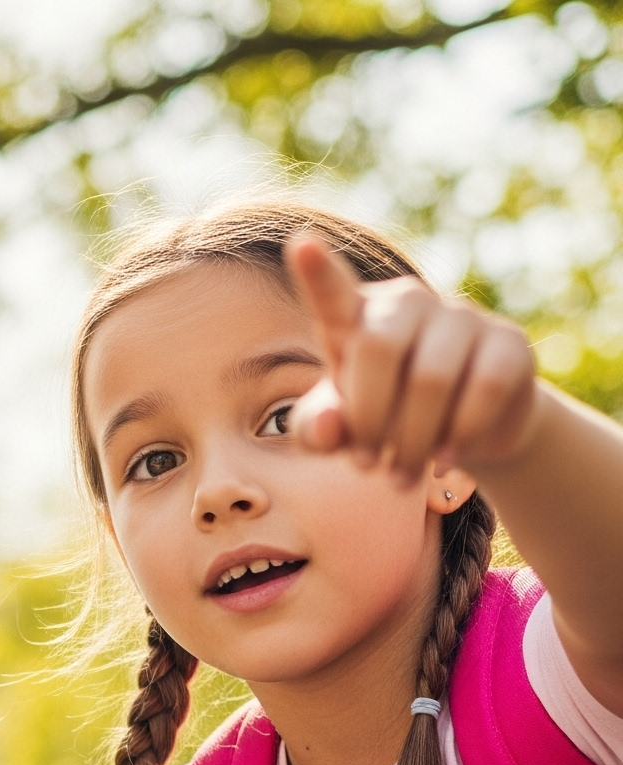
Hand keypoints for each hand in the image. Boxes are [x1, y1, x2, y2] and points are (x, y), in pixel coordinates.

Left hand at [287, 233, 539, 486]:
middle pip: (378, 348)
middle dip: (369, 419)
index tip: (299, 244)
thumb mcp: (340, 432)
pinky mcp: (508, 342)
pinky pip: (483, 390)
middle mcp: (409, 304)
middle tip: (366, 465)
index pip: (333, 293)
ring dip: (410, 443)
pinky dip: (458, 435)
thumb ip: (317, 429)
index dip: (318, 272)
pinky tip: (444, 458)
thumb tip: (326, 426)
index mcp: (357, 320)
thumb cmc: (382, 421)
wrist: (459, 435)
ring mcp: (462, 317)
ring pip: (431, 379)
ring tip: (399, 477)